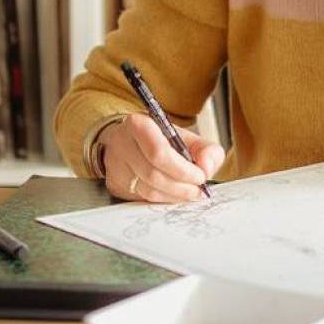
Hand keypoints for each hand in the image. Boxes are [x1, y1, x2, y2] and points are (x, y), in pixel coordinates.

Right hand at [100, 114, 225, 202]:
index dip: (182, 169)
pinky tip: (177, 195)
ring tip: (192, 193)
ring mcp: (116, 166)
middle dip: (182, 186)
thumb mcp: (187, 137)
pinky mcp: (116, 184)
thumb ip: (206, 150)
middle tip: (199, 190)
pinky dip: (165, 199)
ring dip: (175, 195)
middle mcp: (122, 145)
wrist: (131, 141)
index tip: (200, 176)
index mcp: (139, 125)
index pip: (159, 152)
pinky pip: (143, 198)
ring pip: (148, 190)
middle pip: (153, 174)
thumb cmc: (161, 139)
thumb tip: (207, 167)